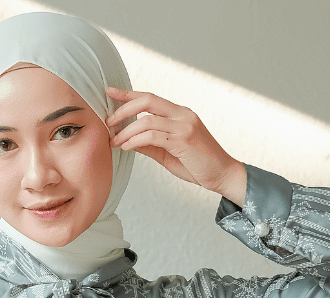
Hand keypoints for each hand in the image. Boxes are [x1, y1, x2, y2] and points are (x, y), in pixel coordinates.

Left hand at [105, 86, 246, 207]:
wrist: (222, 175)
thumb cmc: (197, 165)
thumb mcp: (168, 153)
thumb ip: (149, 144)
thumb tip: (127, 140)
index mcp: (179, 113)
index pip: (150, 97)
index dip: (128, 93)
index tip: (110, 92)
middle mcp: (182, 114)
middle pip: (147, 100)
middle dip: (123, 109)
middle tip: (108, 122)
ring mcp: (184, 125)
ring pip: (147, 120)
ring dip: (126, 131)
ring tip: (114, 141)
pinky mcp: (183, 140)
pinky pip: (153, 136)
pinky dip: (135, 141)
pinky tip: (126, 147)